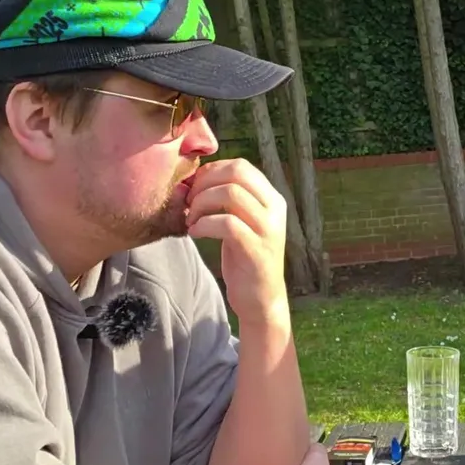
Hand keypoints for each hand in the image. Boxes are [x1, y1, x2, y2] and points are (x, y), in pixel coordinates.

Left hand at [185, 159, 287, 323]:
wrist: (261, 299)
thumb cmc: (245, 259)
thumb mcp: (242, 223)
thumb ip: (228, 201)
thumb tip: (194, 179)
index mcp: (272, 198)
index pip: (241, 165)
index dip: (211, 171)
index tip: (194, 189)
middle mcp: (275, 209)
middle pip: (236, 172)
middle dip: (204, 183)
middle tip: (189, 202)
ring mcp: (268, 228)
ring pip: (230, 193)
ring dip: (201, 203)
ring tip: (191, 219)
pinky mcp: (257, 249)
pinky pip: (226, 223)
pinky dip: (204, 224)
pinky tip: (195, 233)